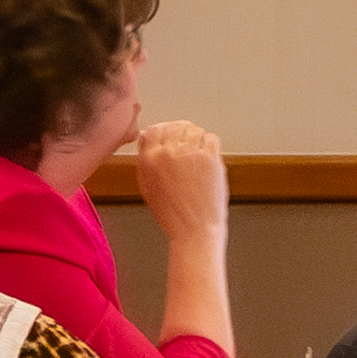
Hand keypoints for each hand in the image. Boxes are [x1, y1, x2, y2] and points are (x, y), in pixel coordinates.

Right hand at [132, 119, 228, 236]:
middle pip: (176, 126)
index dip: (164, 130)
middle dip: (182, 132)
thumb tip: (148, 138)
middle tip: (188, 144)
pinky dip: (210, 145)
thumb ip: (145, 159)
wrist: (194, 231)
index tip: (170, 134)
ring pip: (194, 130)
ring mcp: (189, 154)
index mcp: (149, 160)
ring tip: (198, 153)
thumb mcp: (147, 186)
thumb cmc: (172, 215)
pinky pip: (211, 138)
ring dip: (197, 138)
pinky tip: (208, 158)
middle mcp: (167, 153)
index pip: (155, 129)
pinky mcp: (209, 158)